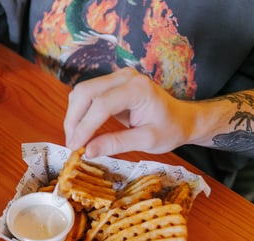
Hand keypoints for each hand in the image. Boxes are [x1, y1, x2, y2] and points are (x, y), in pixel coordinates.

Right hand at [64, 67, 194, 157]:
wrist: (181, 118)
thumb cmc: (169, 129)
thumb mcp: (147, 141)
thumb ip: (117, 144)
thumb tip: (88, 151)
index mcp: (138, 89)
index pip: (102, 104)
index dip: (85, 126)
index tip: (75, 147)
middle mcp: (125, 77)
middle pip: (86, 92)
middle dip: (74, 120)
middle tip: (72, 145)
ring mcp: (117, 77)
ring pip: (82, 92)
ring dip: (74, 116)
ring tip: (76, 140)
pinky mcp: (111, 84)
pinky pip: (87, 95)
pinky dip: (80, 112)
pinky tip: (82, 131)